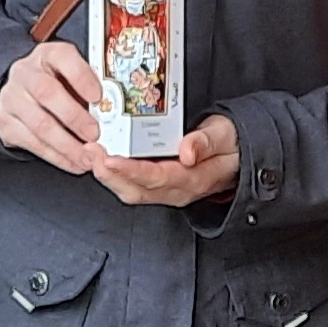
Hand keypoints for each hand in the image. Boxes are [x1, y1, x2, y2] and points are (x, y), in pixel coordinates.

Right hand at [0, 41, 108, 174]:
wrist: (20, 93)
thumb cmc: (55, 83)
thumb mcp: (71, 76)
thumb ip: (88, 88)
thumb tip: (112, 111)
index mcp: (47, 54)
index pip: (63, 57)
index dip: (81, 77)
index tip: (98, 97)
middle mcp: (25, 73)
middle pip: (47, 92)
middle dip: (75, 118)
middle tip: (94, 135)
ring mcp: (11, 98)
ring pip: (39, 124)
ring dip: (67, 145)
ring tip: (87, 157)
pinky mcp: (5, 123)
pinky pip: (32, 143)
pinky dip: (56, 157)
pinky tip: (73, 162)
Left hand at [94, 114, 239, 206]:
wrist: (239, 157)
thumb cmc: (231, 144)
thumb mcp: (225, 135)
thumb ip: (206, 142)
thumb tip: (187, 151)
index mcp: (193, 179)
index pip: (156, 177)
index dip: (130, 170)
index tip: (109, 159)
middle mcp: (176, 190)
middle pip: (136, 190)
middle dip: (108, 175)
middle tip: (89, 153)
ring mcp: (167, 191)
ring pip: (130, 191)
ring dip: (107, 176)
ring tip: (89, 155)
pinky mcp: (159, 187)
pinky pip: (132, 186)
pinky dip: (113, 175)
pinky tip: (100, 160)